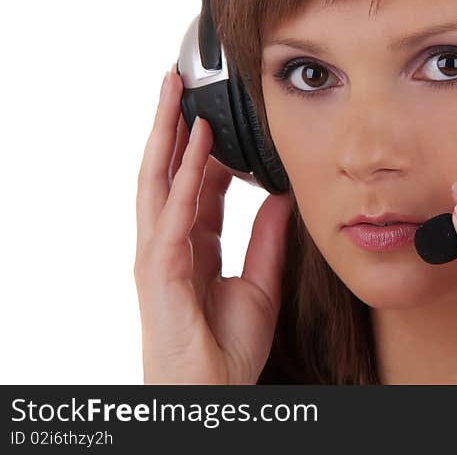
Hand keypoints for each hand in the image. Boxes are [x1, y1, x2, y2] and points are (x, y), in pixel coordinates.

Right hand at [135, 65, 291, 383]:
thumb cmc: (227, 348)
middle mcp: (169, 243)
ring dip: (164, 135)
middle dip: (170, 125)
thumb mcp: (262, 282)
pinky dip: (181, 180)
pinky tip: (191, 148)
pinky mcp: (160, 272)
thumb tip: (281, 197)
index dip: (202, 147)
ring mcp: (159, 255)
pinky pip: (171, 217)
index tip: (215, 112)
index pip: (194, 184)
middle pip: (166, 171)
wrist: (215, 392)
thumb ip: (267, 238)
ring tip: (173, 94)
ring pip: (156, 182)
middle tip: (175, 82)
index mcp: (192, 245)